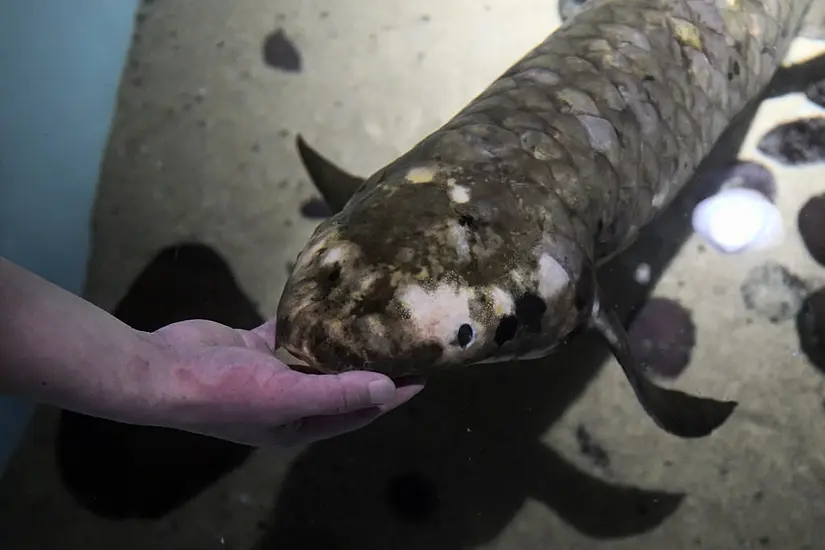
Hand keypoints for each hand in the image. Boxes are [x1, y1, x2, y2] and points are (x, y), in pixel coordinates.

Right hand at [145, 319, 424, 446]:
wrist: (160, 369)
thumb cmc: (223, 392)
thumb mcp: (284, 397)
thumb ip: (336, 394)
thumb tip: (387, 388)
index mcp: (299, 426)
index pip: (358, 411)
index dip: (390, 396)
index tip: (422, 375)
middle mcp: (289, 402)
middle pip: (341, 383)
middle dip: (371, 365)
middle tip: (403, 341)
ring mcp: (270, 373)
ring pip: (315, 355)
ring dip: (340, 340)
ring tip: (374, 318)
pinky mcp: (254, 347)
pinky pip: (289, 332)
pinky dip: (306, 319)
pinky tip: (328, 301)